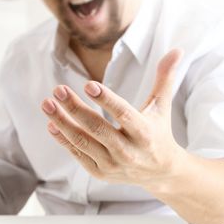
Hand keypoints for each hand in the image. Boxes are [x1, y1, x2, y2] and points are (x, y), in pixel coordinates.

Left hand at [41, 49, 183, 187]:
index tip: (88, 85)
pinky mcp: (100, 173)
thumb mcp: (162, 107)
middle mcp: (128, 151)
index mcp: (145, 133)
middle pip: (96, 128)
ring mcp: (112, 164)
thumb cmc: (158, 132)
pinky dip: (63, 139)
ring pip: (82, 141)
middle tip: (58, 89)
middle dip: (74, 108)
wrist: (161, 173)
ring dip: (62, 122)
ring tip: (47, 103)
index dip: (106, 100)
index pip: (123, 114)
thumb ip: (165, 79)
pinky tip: (52, 123)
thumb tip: (176, 50)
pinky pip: (77, 154)